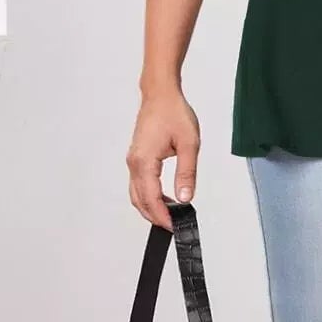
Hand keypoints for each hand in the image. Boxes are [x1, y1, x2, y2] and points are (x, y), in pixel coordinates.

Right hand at [127, 88, 199, 228]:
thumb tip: (185, 198)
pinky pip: (138, 184)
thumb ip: (187, 173)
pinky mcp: (136, 158)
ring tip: (171, 216)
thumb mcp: (189, 144)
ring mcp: (133, 161)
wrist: (160, 94)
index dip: (163, 216)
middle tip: (174, 226)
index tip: (175, 227)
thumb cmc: (174, 113)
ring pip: (136, 194)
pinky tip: (164, 199)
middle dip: (156, 216)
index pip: (151, 198)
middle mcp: (134, 163)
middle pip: (140, 201)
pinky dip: (148, 196)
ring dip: (151, 208)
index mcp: (144, 161)